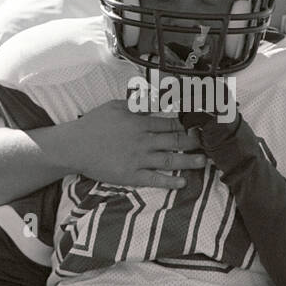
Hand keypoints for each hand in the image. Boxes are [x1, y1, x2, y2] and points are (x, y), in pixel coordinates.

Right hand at [49, 100, 205, 188]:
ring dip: (189, 161)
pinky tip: (182, 182)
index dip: (188, 124)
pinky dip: (170, 181)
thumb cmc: (94, 124)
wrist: (74, 146)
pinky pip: (155, 179)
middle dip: (195, 141)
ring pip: (170, 160)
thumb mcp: (116, 106)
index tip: (201, 125)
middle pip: (175, 140)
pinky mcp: (131, 176)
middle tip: (210, 143)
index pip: (171, 122)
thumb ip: (138, 106)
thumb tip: (156, 103)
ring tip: (204, 162)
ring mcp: (138, 159)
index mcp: (140, 122)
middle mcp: (143, 141)